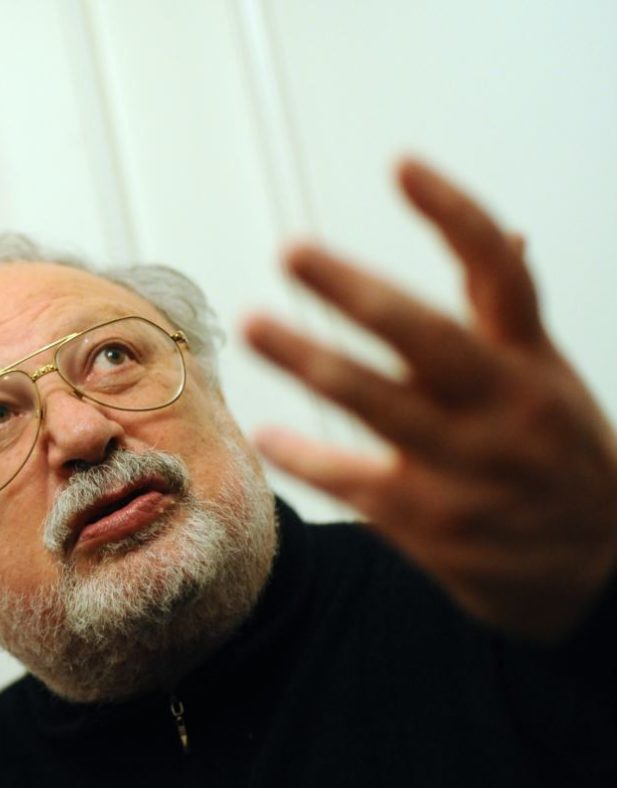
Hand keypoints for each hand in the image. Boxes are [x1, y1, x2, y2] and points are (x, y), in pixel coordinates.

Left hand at [243, 158, 616, 641]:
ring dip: (313, 362)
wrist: (599, 572)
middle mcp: (504, 407)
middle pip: (427, 336)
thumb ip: (510, 316)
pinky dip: (310, 458)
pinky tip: (268, 434)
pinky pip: (360, 482)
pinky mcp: (436, 524)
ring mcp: (470, 467)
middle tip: (293, 251)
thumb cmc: (559, 457)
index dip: (454, 215)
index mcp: (531, 363)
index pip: (500, 273)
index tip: (400, 165)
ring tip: (254, 323)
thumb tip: (507, 234)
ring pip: (382, 405)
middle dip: (357, 291)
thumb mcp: (551, 381)